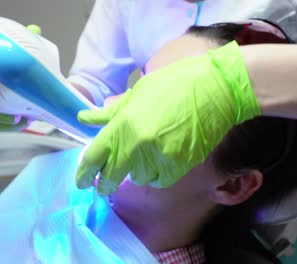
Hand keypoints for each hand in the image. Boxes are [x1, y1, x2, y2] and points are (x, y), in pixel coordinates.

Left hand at [76, 41, 260, 194]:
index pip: (95, 155)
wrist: (215, 89)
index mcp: (124, 124)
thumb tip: (85, 118)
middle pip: (113, 175)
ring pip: (139, 178)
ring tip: (145, 156)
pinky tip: (162, 159)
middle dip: (105, 183)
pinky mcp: (180, 167)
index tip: (81, 181)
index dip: (85, 171)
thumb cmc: (176, 84)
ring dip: (137, 172)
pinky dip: (157, 174)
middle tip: (103, 186)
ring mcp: (160, 158)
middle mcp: (138, 145)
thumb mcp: (138, 92)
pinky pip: (160, 180)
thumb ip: (111, 111)